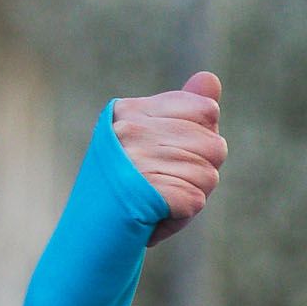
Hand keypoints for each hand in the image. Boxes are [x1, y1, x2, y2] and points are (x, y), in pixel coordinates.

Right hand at [110, 71, 226, 245]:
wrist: (92, 228)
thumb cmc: (128, 182)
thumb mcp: (155, 138)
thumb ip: (185, 108)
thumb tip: (210, 77)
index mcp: (132, 111)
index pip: (206, 110)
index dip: (201, 137)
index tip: (171, 152)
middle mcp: (131, 131)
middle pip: (215, 146)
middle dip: (201, 171)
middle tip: (164, 181)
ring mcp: (136, 161)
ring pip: (209, 176)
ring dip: (192, 194)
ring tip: (158, 198)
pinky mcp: (146, 193)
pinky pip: (195, 201)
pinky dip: (182, 216)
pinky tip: (156, 213)